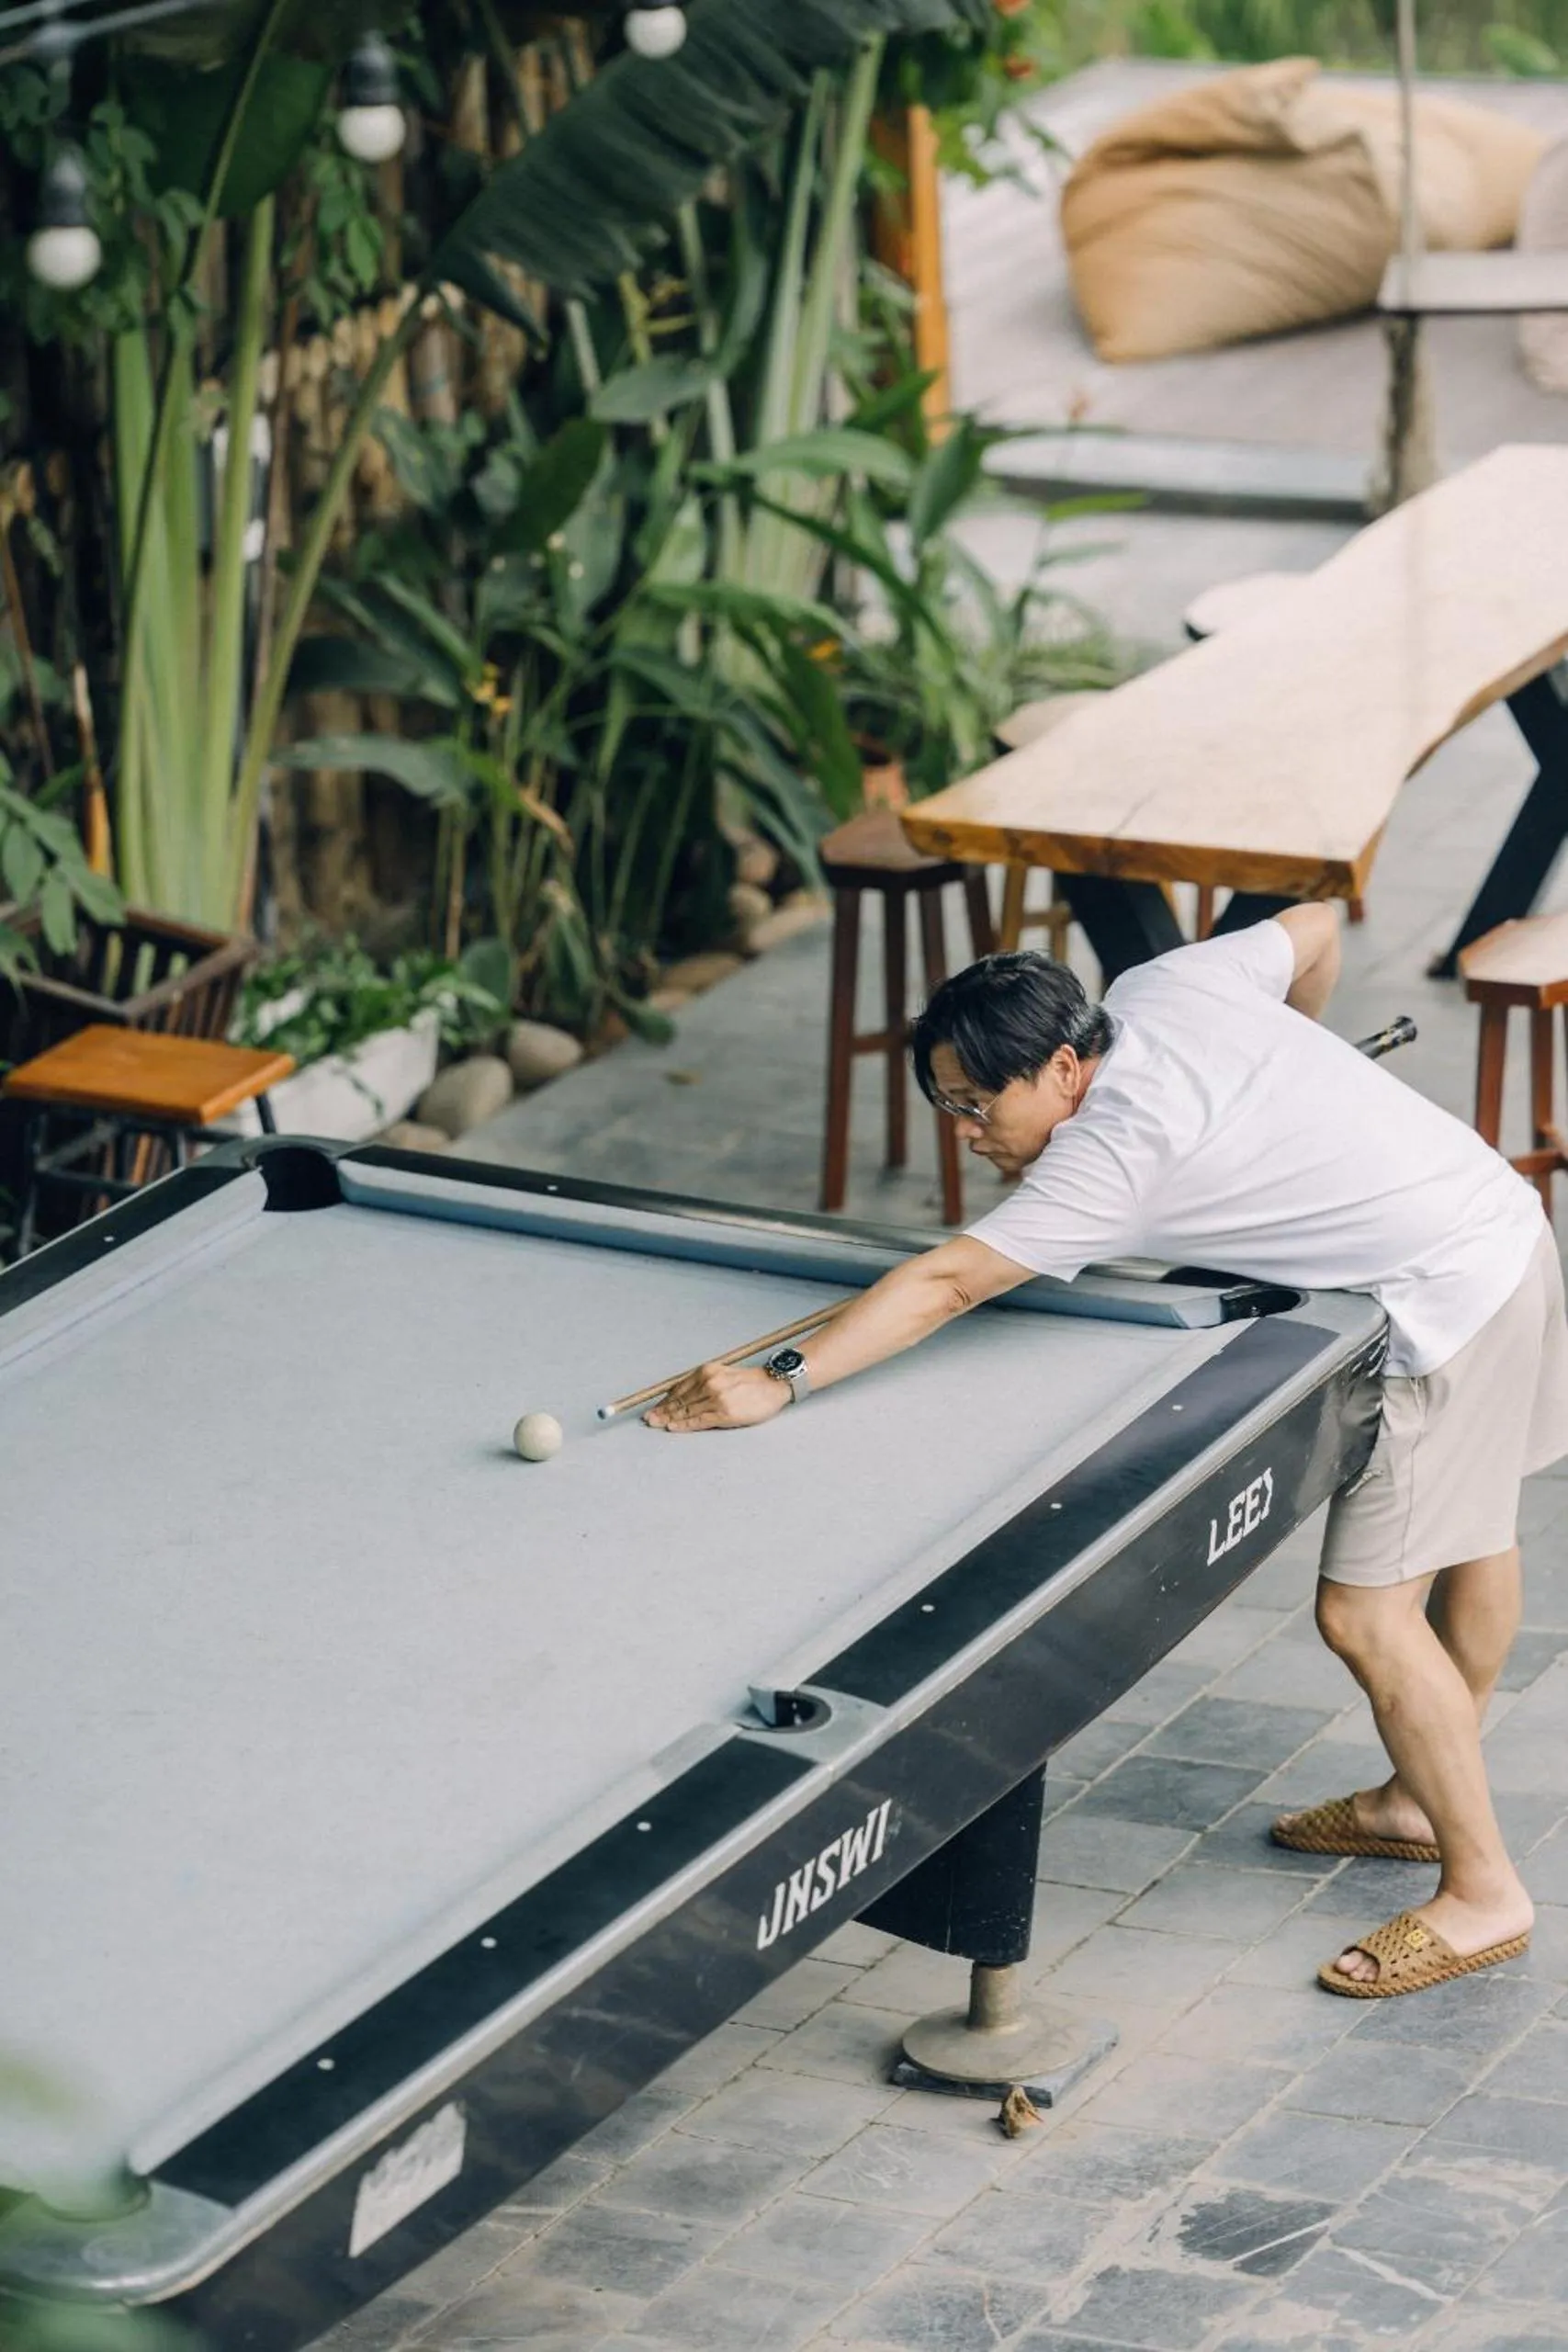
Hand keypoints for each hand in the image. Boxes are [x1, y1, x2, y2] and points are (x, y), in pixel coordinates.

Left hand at [644, 1363, 790, 1433]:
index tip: (654, 1408)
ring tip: (655, 1424)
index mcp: (707, 1372)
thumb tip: (682, 1397)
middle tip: (648, 1419)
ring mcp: (716, 1398)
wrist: (773, 1385)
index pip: (679, 1388)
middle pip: (679, 1400)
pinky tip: (673, 1427)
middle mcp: (709, 1383)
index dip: (664, 1401)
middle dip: (661, 1411)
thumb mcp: (722, 1374)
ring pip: (686, 1411)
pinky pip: (698, 1420)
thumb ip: (703, 1383)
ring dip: (668, 1419)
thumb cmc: (749, 1383)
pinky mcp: (724, 1413)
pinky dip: (683, 1425)